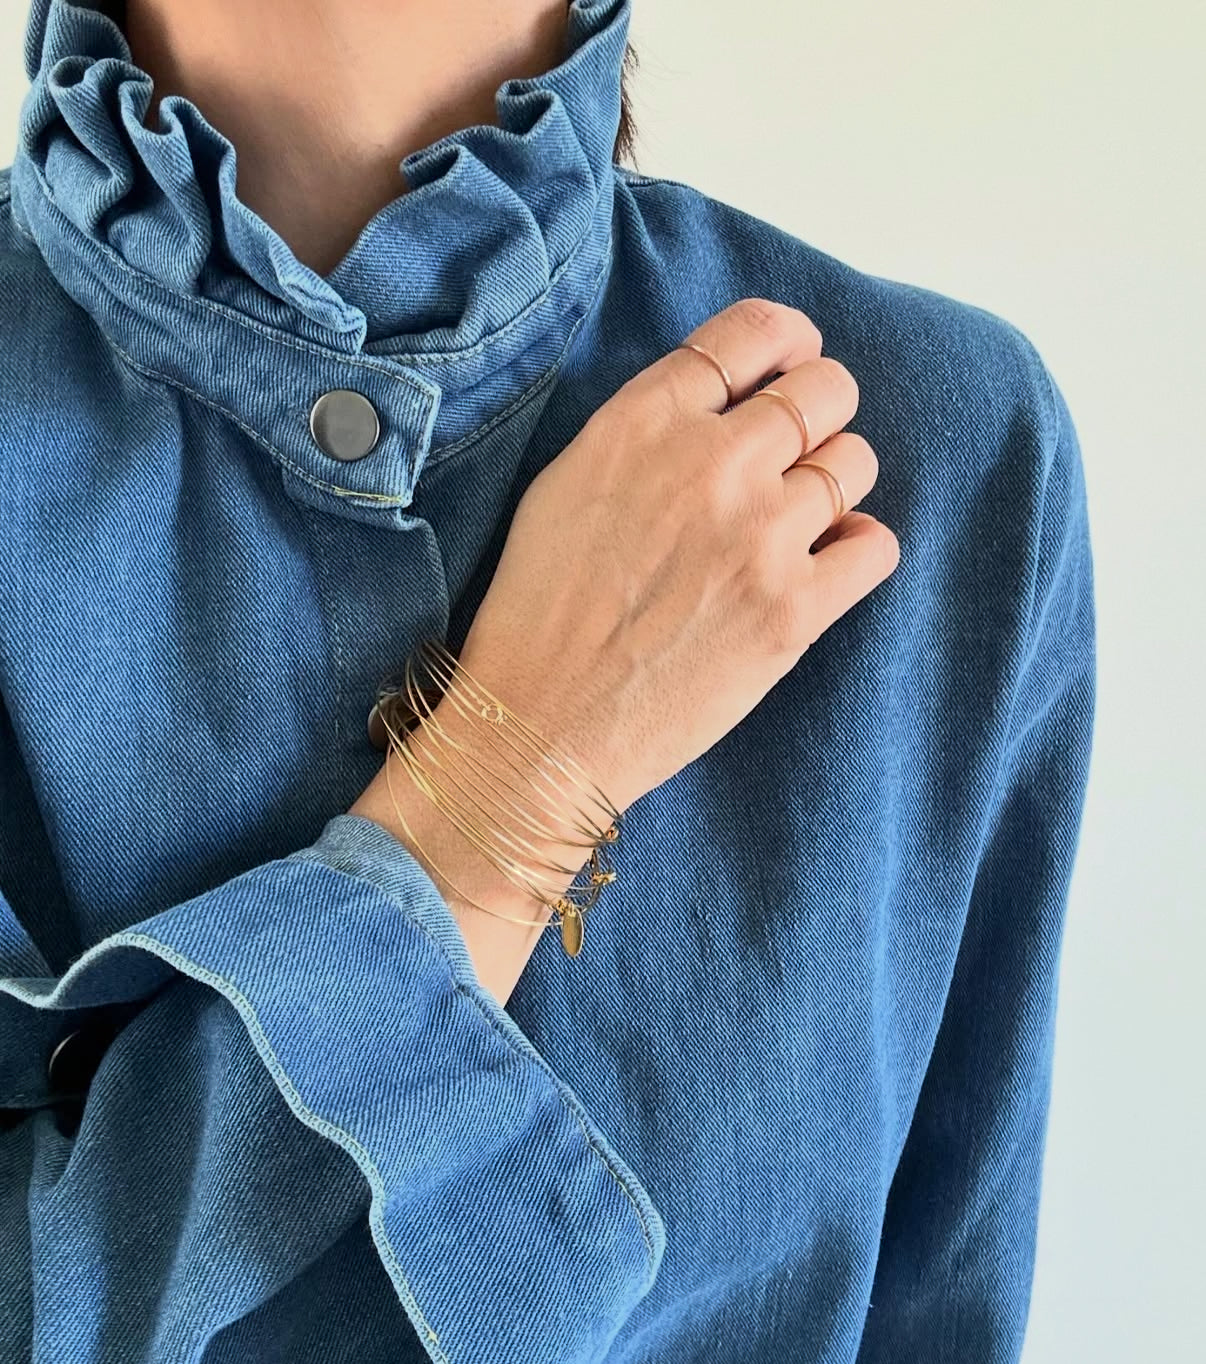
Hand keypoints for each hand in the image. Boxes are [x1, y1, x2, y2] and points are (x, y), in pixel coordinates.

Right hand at [452, 297, 898, 812]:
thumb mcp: (566, 484)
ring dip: (834, 483)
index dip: (789, 342)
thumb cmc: (538, 611)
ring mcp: (759, 536)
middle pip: (825, 389)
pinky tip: (823, 566)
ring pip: (856, 462)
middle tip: (797, 452)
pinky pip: (876, 545)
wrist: (541, 725)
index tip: (792, 365)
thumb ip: (646, 431)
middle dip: (819, 411)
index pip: (754, 333)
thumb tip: (722, 406)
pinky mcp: (793, 610)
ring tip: (795, 523)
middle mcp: (710, 464)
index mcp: (644, 423)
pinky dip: (857, 549)